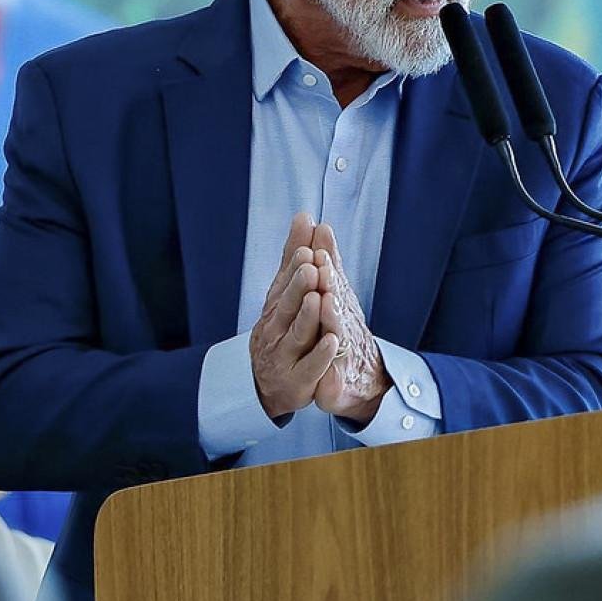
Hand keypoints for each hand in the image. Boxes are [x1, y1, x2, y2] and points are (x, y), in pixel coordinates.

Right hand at [248, 212, 339, 423]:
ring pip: (297, 334)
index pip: (284, 283)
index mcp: (275, 306)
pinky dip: (319, 355)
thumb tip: (305, 216)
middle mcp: (276, 329)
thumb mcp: (286, 294)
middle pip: (287, 306)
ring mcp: (285, 356)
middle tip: (309, 265)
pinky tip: (331, 340)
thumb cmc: (281, 331)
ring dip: (307, 315)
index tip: (306, 248)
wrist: (270, 384)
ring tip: (317, 296)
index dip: (293, 267)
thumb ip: (294, 258)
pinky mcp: (297, 381)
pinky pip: (309, 368)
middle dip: (297, 285)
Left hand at [311, 224, 388, 423]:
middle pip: (337, 301)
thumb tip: (315, 222)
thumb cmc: (342, 330)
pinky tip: (331, 347)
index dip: (324, 262)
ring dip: (332, 315)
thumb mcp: (333, 294)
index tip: (317, 242)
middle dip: (329, 282)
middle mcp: (343, 324)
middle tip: (321, 264)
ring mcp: (342, 353)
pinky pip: (334, 372)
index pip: (330, 279)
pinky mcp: (337, 381)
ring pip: (337, 332)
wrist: (361, 380)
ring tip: (325, 299)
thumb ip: (325, 261)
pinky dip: (331, 360)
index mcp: (337, 304)